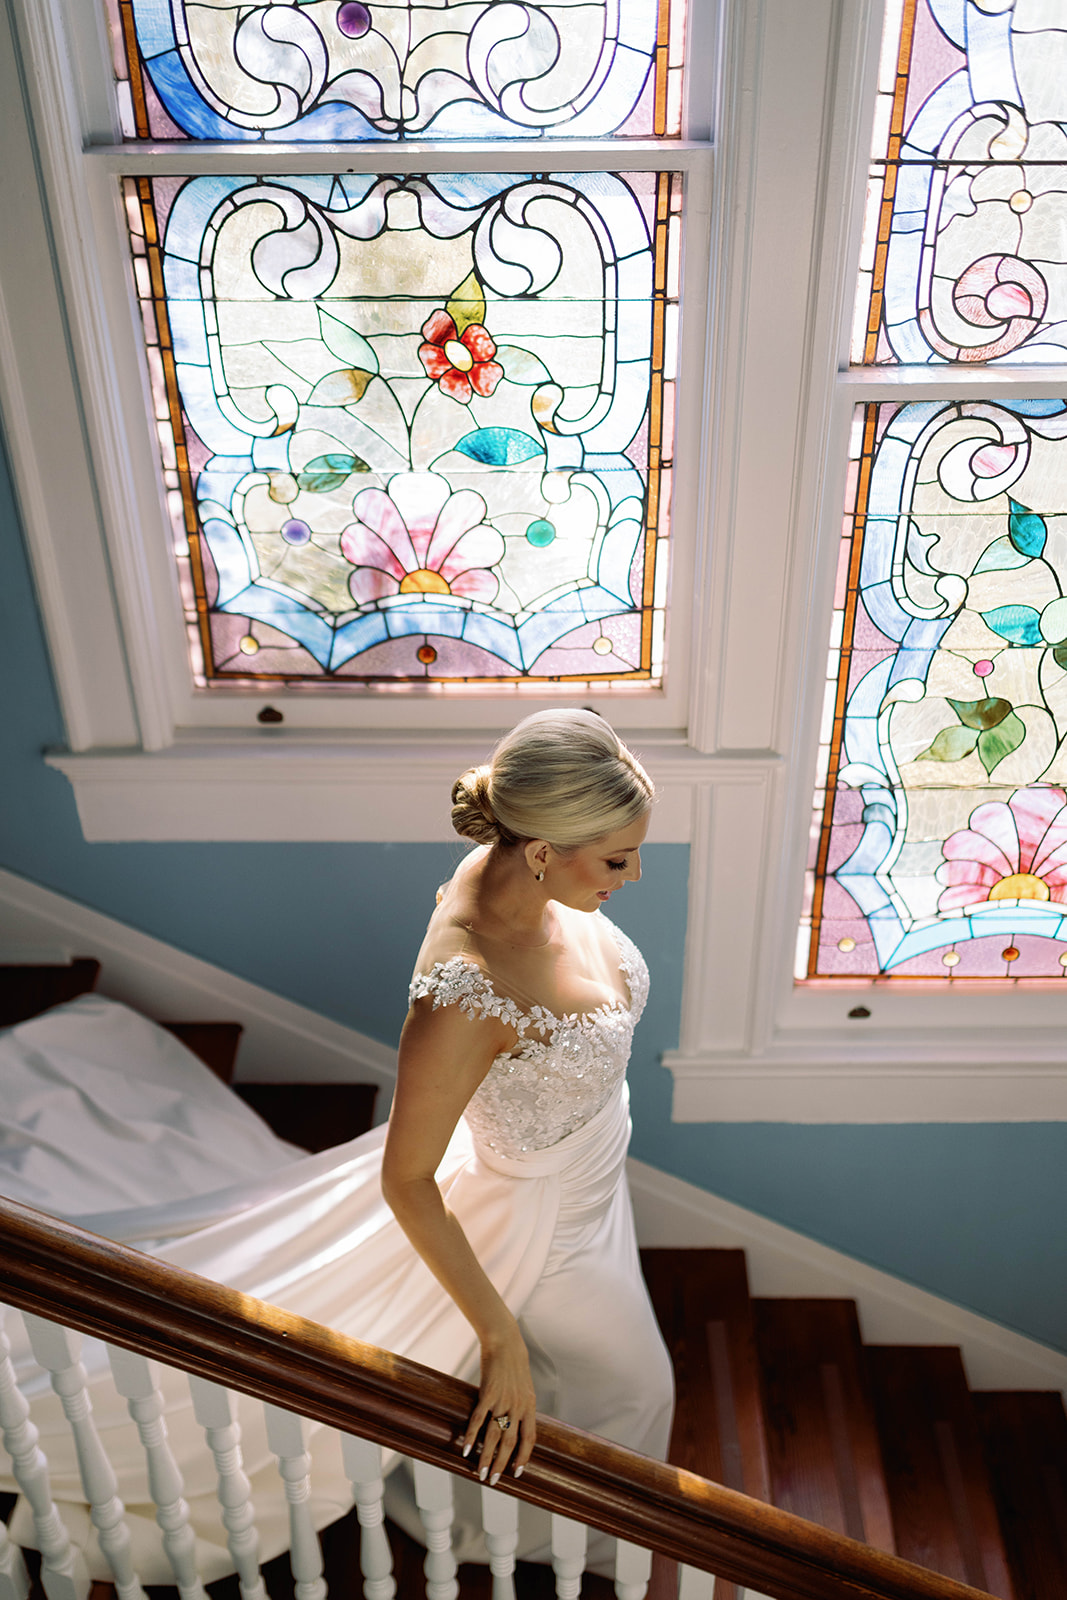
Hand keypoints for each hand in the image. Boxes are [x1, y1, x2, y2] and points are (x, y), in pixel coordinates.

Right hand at [460, 1319, 536, 1484]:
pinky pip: (478, 1420)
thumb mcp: (525, 1387)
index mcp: (529, 1406)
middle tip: (493, 1481)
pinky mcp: (487, 1394)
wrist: (505, 1343)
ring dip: (486, 1457)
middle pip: (510, 1443)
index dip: (523, 1457)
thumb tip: (518, 1424)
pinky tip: (465, 1449)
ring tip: (480, 1473)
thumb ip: (522, 1406)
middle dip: (501, 1465)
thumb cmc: (514, 1365)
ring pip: (494, 1436)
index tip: (517, 1473)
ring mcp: (502, 1401)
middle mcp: (517, 1407)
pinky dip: (471, 1436)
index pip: (529, 1439)